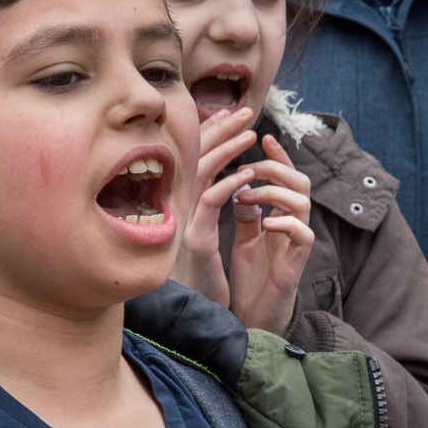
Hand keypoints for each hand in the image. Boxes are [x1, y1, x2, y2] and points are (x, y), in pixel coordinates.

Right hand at [171, 103, 256, 307]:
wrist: (191, 315)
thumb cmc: (199, 278)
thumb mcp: (201, 235)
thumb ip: (207, 208)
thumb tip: (228, 182)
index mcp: (181, 204)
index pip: (194, 158)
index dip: (211, 133)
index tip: (232, 116)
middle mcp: (177, 208)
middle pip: (194, 157)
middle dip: (219, 130)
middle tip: (244, 112)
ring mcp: (183, 222)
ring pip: (201, 173)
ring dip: (227, 150)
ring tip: (250, 134)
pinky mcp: (194, 241)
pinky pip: (210, 204)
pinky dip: (229, 185)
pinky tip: (247, 175)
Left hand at [224, 133, 314, 335]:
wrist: (253, 317)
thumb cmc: (252, 280)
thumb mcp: (244, 239)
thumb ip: (246, 213)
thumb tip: (239, 183)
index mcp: (281, 216)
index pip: (286, 176)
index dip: (278, 155)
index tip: (261, 137)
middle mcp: (293, 225)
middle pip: (300, 181)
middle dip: (275, 168)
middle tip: (247, 170)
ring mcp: (297, 243)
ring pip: (303, 202)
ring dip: (274, 193)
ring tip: (247, 198)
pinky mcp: (297, 263)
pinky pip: (303, 234)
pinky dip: (285, 224)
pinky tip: (265, 224)